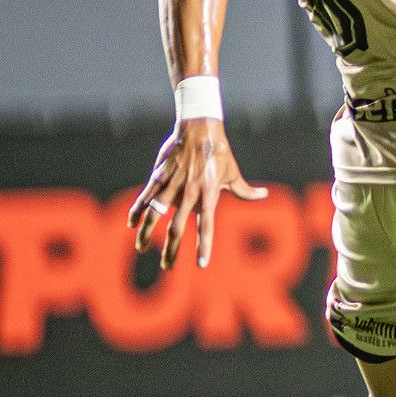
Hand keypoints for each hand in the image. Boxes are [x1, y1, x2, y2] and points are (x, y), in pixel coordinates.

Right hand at [127, 120, 267, 268]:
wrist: (200, 129)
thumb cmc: (220, 153)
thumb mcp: (234, 174)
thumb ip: (246, 191)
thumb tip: (264, 196)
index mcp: (209, 195)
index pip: (207, 227)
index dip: (204, 246)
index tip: (201, 263)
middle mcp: (189, 193)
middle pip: (178, 228)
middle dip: (172, 250)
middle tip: (168, 267)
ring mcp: (172, 185)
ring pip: (156, 215)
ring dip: (148, 234)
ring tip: (142, 248)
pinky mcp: (159, 177)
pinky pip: (145, 197)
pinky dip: (137, 211)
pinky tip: (131, 224)